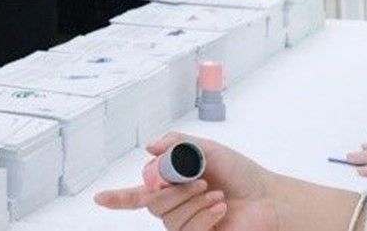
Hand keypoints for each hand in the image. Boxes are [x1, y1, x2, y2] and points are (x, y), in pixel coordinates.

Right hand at [97, 135, 278, 230]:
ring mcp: (186, 225)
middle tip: (202, 182)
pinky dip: (205, 217)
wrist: (266, 198)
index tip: (100, 198)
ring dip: (194, 203)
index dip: (118, 197)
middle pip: (152, 203)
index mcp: (172, 185)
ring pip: (170, 218)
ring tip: (216, 196)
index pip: (138, 194)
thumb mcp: (208, 149)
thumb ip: (178, 144)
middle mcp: (175, 207)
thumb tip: (150, 148)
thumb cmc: (240, 174)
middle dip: (175, 190)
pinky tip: (220, 210)